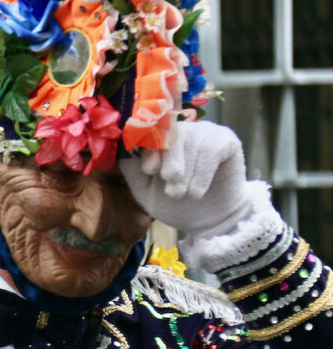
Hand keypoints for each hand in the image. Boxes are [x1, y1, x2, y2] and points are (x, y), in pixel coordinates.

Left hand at [119, 120, 252, 237]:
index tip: (150, 170)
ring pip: (192, 140)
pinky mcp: (226, 139)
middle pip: (171, 131)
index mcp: (158, 138)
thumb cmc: (173, 203)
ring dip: (187, 172)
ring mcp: (204, 131)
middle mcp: (180, 129)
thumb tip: (122, 148)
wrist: (207, 220)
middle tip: (171, 188)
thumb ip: (132, 167)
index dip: (149, 147)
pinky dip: (203, 173)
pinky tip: (197, 191)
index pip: (149, 128)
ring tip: (184, 194)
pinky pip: (212, 148)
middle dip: (170, 162)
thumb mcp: (145, 189)